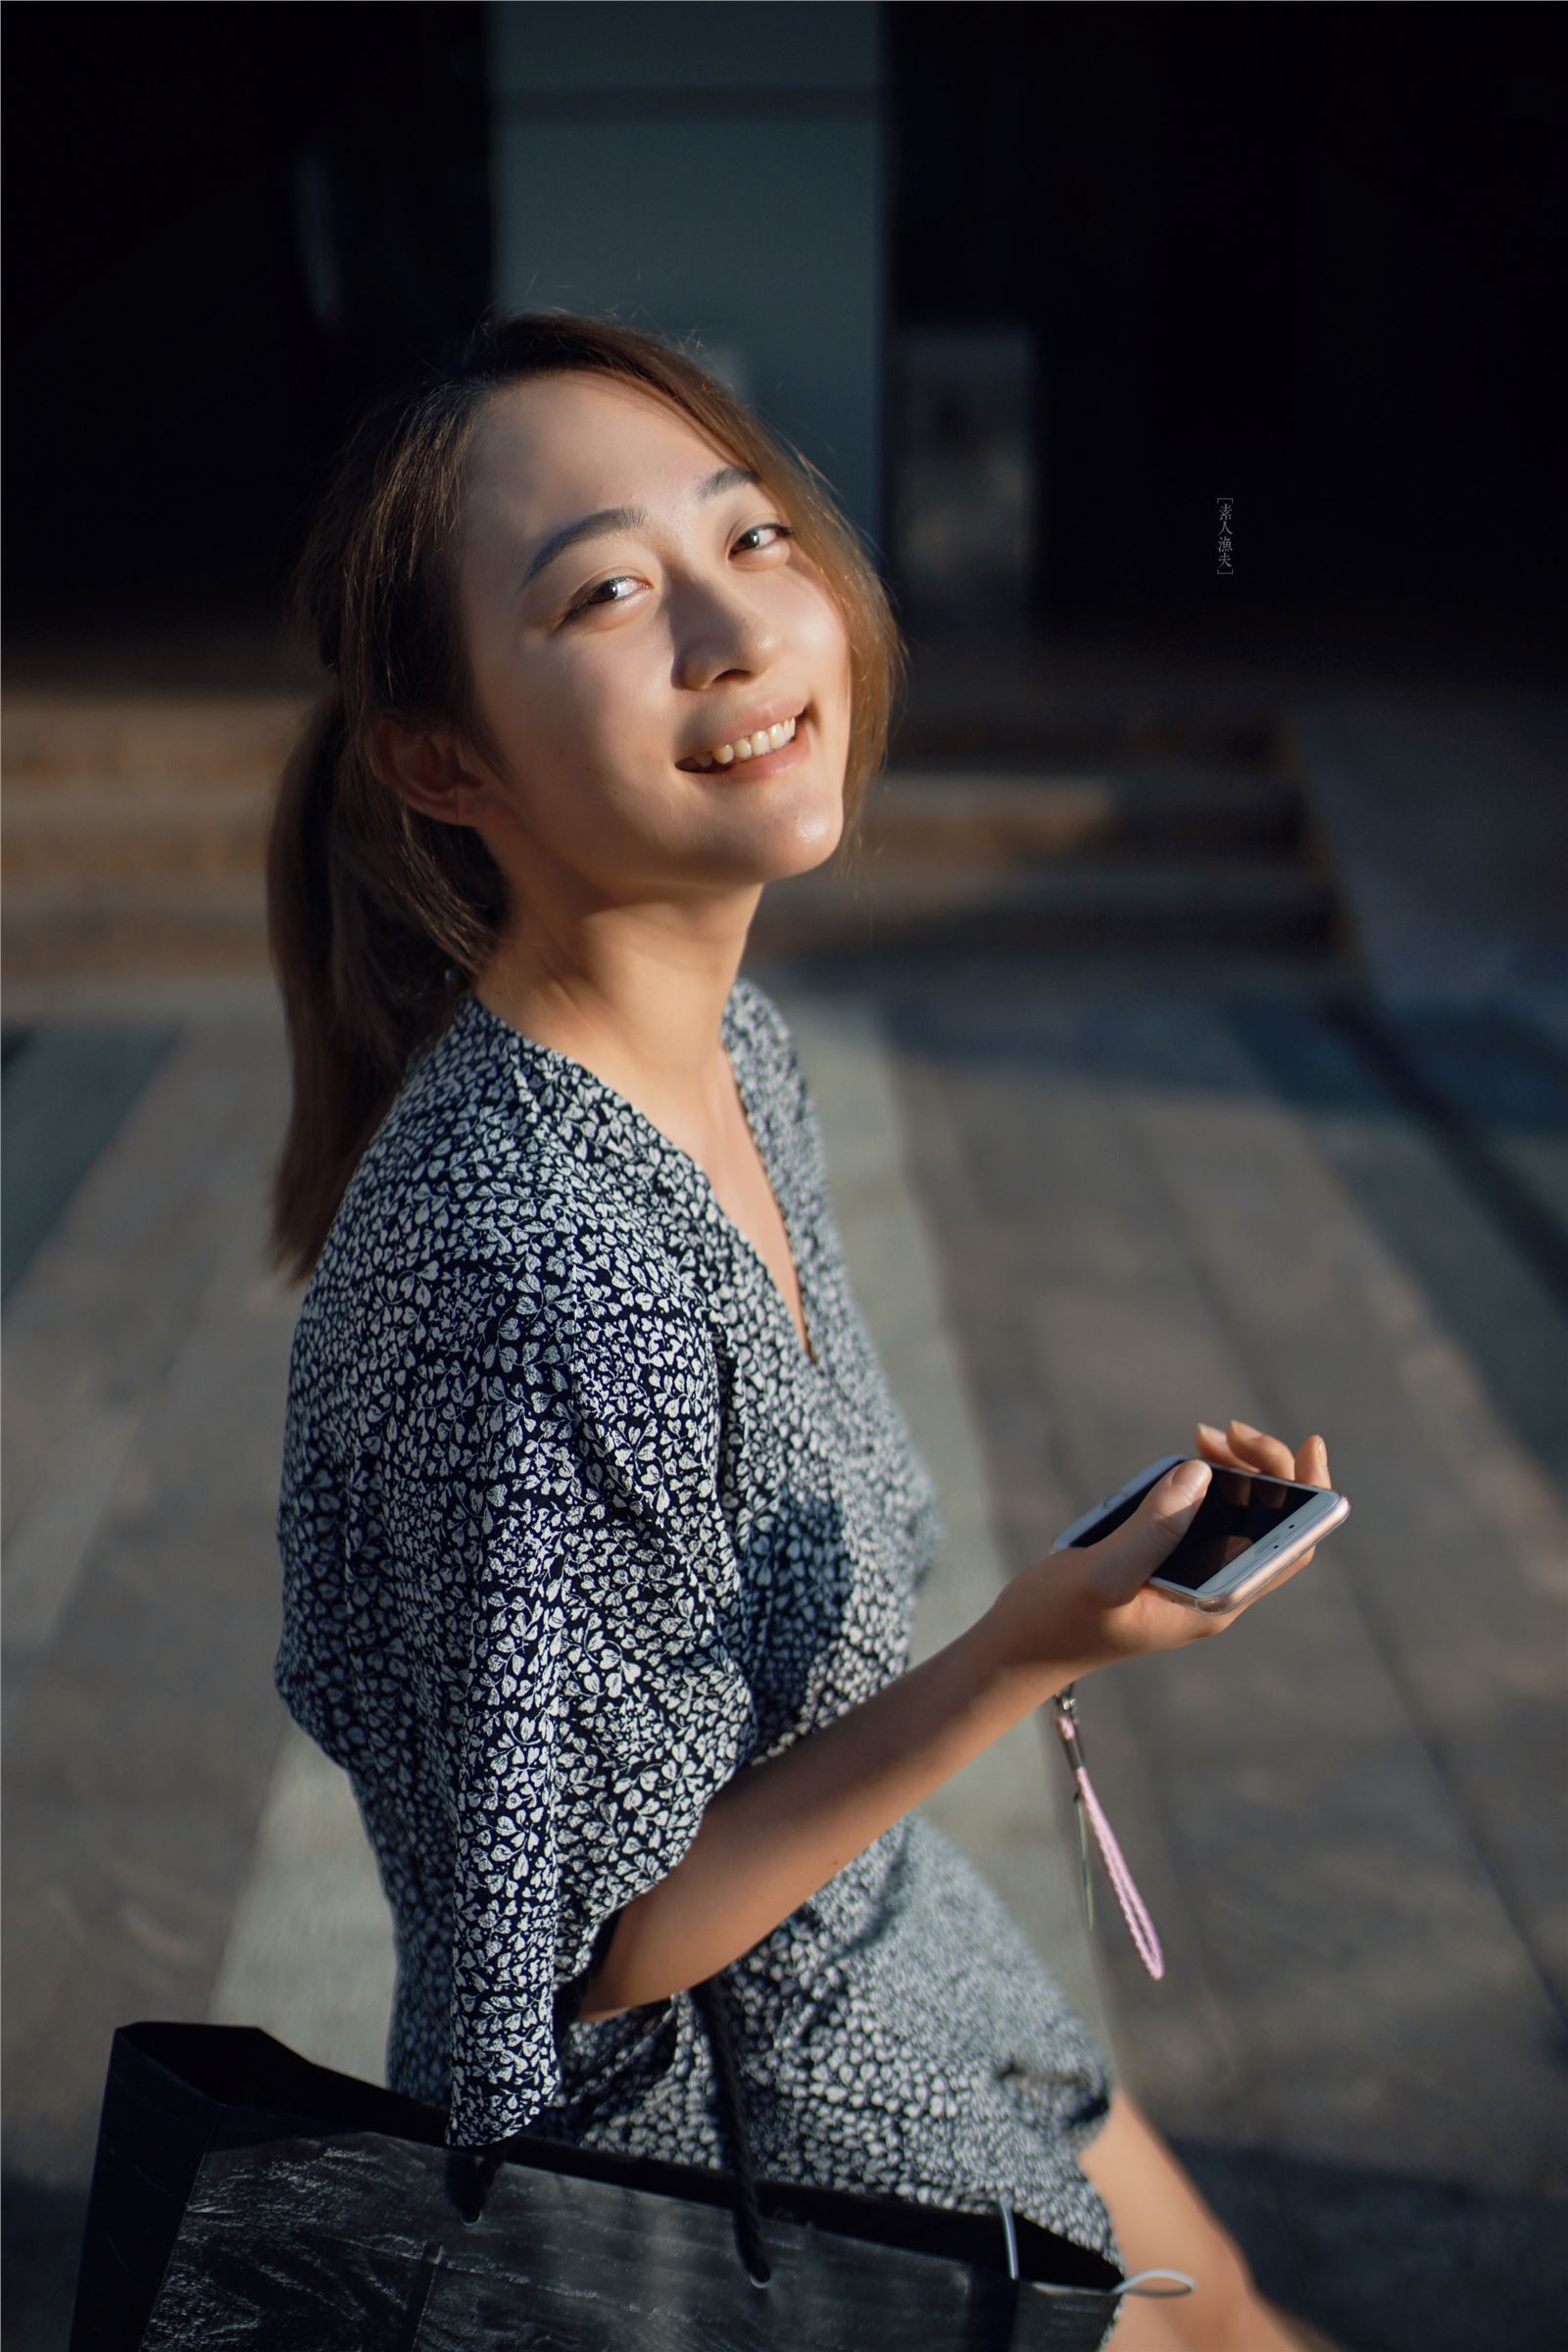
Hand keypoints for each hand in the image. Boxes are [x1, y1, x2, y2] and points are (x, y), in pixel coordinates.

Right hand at [990, 1419, 1332, 1686]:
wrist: (1016, 1647)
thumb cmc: (1057, 1620)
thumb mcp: (1102, 1573)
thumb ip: (1152, 1528)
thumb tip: (1202, 1474)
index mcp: (1214, 1603)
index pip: (1290, 1548)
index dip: (1312, 1496)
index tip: (1308, 1445)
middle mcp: (1212, 1588)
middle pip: (1270, 1523)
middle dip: (1262, 1468)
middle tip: (1223, 1430)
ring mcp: (1189, 1573)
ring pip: (1238, 1514)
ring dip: (1232, 1470)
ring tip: (1203, 1434)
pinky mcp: (1162, 1560)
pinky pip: (1201, 1513)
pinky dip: (1199, 1480)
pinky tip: (1181, 1459)